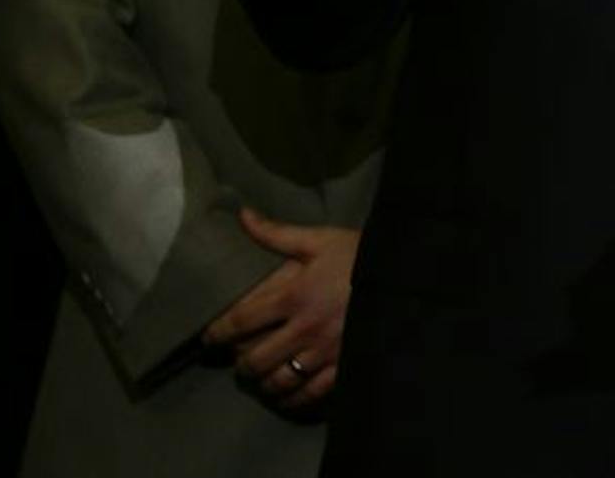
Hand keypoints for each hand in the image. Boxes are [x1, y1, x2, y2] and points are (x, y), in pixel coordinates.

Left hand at [202, 209, 358, 413]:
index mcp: (294, 296)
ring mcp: (325, 352)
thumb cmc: (359, 255)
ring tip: (262, 377)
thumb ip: (277, 234)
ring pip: (280, 381)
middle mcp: (305, 329)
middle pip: (256, 360)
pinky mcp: (345, 366)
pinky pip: (311, 393)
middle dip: (241, 364)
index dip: (218, 333)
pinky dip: (294, 399)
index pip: (241, 321)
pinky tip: (288, 396)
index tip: (209, 338)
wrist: (405, 273)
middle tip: (238, 360)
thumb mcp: (319, 240)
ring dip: (265, 382)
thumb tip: (242, 215)